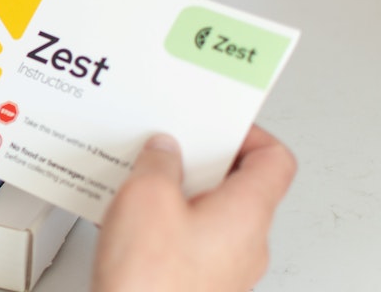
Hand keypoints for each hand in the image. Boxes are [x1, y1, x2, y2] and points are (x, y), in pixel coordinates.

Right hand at [92, 126, 295, 291]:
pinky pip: (188, 244)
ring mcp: (224, 270)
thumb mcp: (145, 197)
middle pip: (238, 187)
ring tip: (138, 186)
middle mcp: (246, 244)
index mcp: (247, 213)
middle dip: (198, 164)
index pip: (274, 159)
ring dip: (176, 196)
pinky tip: (128, 223)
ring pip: (208, 217)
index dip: (246, 135)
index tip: (214, 126)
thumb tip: (163, 150)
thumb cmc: (150, 282)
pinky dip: (163, 227)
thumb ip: (159, 162)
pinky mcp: (197, 286)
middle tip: (166, 150)